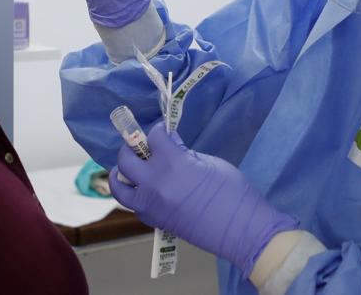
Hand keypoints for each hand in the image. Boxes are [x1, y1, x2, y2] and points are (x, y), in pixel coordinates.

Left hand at [110, 123, 298, 274]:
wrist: (241, 230)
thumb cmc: (234, 193)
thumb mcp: (211, 163)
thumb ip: (185, 153)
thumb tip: (171, 145)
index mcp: (172, 163)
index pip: (153, 137)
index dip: (158, 130)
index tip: (163, 130)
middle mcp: (154, 183)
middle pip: (125, 159)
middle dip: (131, 147)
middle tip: (141, 146)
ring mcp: (151, 205)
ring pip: (119, 187)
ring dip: (122, 174)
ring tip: (131, 169)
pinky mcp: (155, 221)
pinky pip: (133, 205)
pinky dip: (135, 195)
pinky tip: (146, 190)